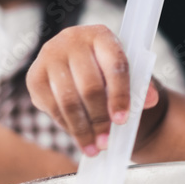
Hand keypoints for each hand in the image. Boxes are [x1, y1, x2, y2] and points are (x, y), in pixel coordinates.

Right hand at [27, 24, 158, 154]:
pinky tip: (79, 137)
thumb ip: (141, 86)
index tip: (122, 120)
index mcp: (101, 35)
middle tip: (107, 142)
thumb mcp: (129, 74)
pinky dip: (67, 127)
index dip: (120, 95)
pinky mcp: (34, 76)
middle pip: (89, 86)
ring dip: (82, 129)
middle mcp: (72, 40)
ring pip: (68, 100)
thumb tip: (150, 99)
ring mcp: (49, 56)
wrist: (83, 68)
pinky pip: (51, 107)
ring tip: (94, 148)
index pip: (114, 65)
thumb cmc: (109, 72)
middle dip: (100, 119)